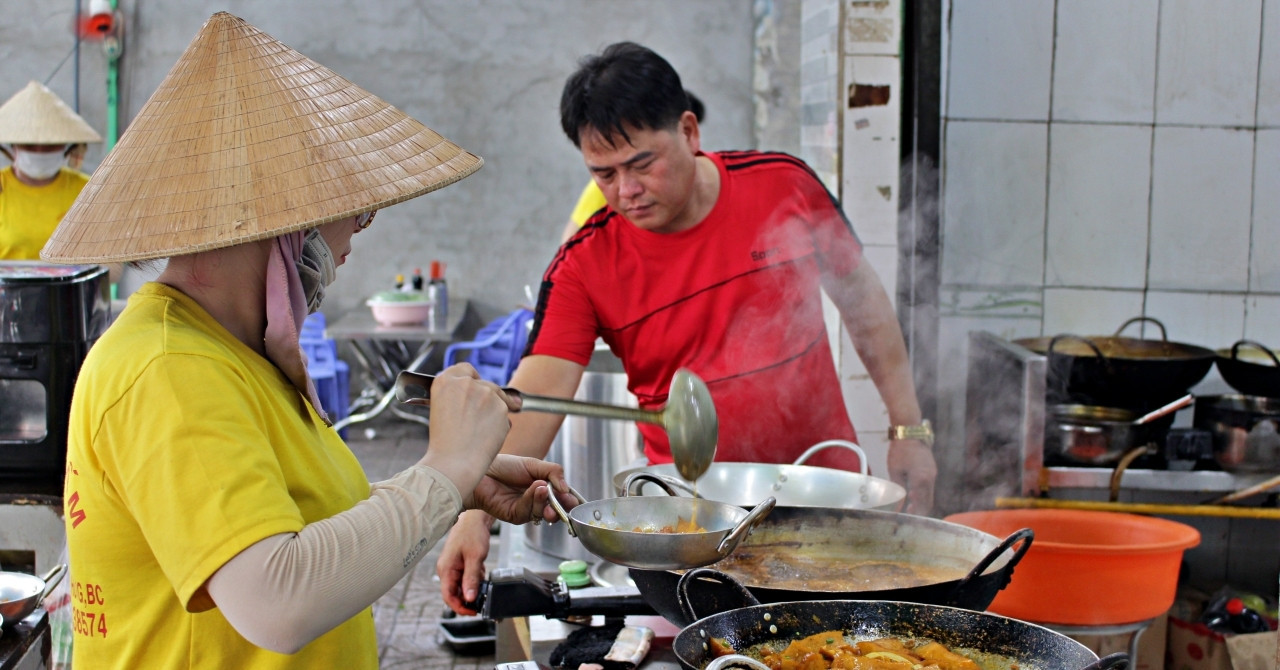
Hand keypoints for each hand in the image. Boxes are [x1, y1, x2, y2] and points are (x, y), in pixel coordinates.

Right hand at [418, 364, 519, 494]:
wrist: (454, 461)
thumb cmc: (444, 443)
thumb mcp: (440, 410)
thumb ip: (456, 396)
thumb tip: (475, 393)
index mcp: (445, 381)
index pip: (465, 369)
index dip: (471, 379)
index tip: (475, 387)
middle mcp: (466, 383)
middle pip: (484, 383)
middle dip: (486, 397)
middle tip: (481, 415)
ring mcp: (485, 393)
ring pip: (497, 397)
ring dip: (494, 410)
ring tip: (482, 431)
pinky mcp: (501, 407)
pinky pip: (504, 413)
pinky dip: (500, 423)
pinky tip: (488, 436)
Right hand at [436, 511, 494, 614]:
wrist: (475, 518)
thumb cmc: (472, 533)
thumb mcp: (475, 557)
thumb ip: (472, 578)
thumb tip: (469, 598)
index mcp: (446, 569)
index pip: (448, 597)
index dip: (460, 608)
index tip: (473, 612)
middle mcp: (447, 570)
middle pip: (455, 594)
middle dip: (468, 599)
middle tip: (482, 601)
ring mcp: (452, 567)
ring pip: (461, 586)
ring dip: (472, 588)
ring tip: (484, 584)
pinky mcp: (459, 564)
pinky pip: (465, 578)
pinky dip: (475, 579)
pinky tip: (482, 573)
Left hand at [465, 454, 576, 522]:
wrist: (482, 470)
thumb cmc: (504, 466)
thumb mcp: (533, 464)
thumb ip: (553, 472)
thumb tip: (566, 488)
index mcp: (543, 487)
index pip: (561, 497)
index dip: (569, 499)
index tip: (576, 501)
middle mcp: (536, 501)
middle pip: (555, 510)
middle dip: (562, 507)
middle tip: (567, 503)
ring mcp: (526, 509)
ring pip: (544, 512)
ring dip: (546, 501)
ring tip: (544, 488)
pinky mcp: (515, 516)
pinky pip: (529, 511)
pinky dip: (534, 500)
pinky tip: (535, 489)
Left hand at [887, 438, 935, 514]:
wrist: (910, 432)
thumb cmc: (900, 450)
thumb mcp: (895, 471)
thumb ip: (897, 490)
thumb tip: (895, 507)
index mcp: (921, 479)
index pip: (921, 504)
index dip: (914, 514)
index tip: (906, 520)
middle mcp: (930, 478)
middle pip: (928, 502)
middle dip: (919, 511)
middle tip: (908, 516)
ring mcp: (933, 473)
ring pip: (929, 495)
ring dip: (921, 503)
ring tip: (909, 507)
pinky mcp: (932, 470)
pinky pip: (929, 486)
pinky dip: (923, 494)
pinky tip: (913, 495)